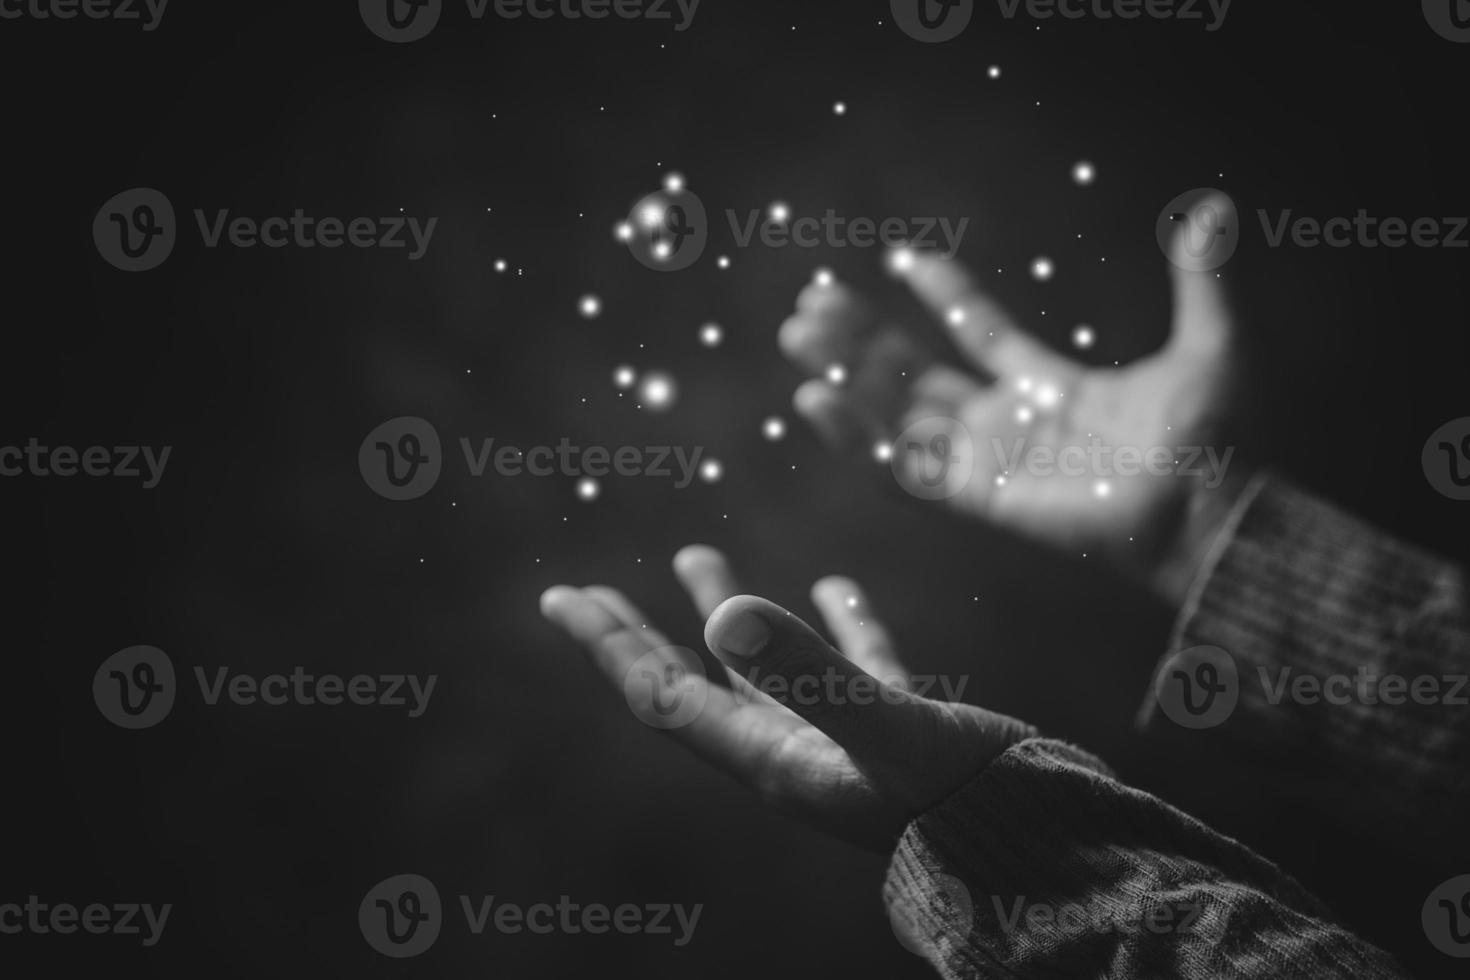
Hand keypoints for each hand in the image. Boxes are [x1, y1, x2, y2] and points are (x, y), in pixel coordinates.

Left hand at [540, 545, 1033, 850]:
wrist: (1048, 851)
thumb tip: (723, 612)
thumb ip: (812, 671)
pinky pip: (850, 665)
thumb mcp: (889, 729)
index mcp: (771, 759)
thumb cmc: (968, 801)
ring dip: (722, 616)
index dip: (610, 647)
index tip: (562, 598)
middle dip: (637, 637)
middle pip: (693, 687)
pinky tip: (830, 584)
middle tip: (586, 593)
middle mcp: (793, 752)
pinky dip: (831, 623)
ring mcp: (843, 743)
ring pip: (765, 671)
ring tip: (692, 554)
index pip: (665, 697)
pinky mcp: (897, 731)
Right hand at [778, 193, 1248, 604]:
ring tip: (799, 331)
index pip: (978, 331)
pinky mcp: (975, 494)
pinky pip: (900, 463)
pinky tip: (816, 397)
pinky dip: (854, 434)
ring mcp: (987, 459)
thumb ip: (1200, 282)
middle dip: (863, 336)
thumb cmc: (1218, 442)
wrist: (1214, 513)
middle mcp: (1006, 422)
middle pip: (915, 370)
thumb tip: (1211, 210)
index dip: (942, 293)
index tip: (904, 254)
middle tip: (813, 298)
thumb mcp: (1211, 346)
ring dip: (845, 373)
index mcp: (1048, 386)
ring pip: (895, 410)